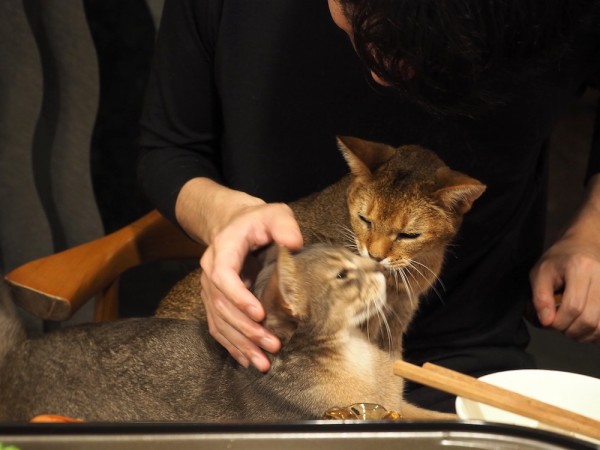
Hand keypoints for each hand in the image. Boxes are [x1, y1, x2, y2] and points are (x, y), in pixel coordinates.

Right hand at [199, 202, 302, 370]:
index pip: (223, 276)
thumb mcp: (275, 214)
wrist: (234, 225)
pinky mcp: (215, 302)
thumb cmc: (257, 221)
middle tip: (273, 344)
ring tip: (263, 363)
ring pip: (219, 322)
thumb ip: (284, 225)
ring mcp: (210, 290)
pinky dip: (231, 346)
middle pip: (222, 306)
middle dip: (247, 330)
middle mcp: (210, 272)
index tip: (260, 314)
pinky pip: (218, 327)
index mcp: (222, 250)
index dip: (238, 297)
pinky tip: (247, 360)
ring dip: (240, 345)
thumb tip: (294, 245)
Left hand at [530, 176, 599, 343]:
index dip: (559, 322)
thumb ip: (540, 297)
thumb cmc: (560, 259)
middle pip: (589, 320)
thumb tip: (546, 322)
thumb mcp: (540, 272)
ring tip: (570, 326)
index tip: (548, 322)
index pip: (573, 307)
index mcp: (580, 268)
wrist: (583, 245)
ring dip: (584, 335)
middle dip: (570, 330)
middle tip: (558, 325)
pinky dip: (596, 333)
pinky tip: (584, 326)